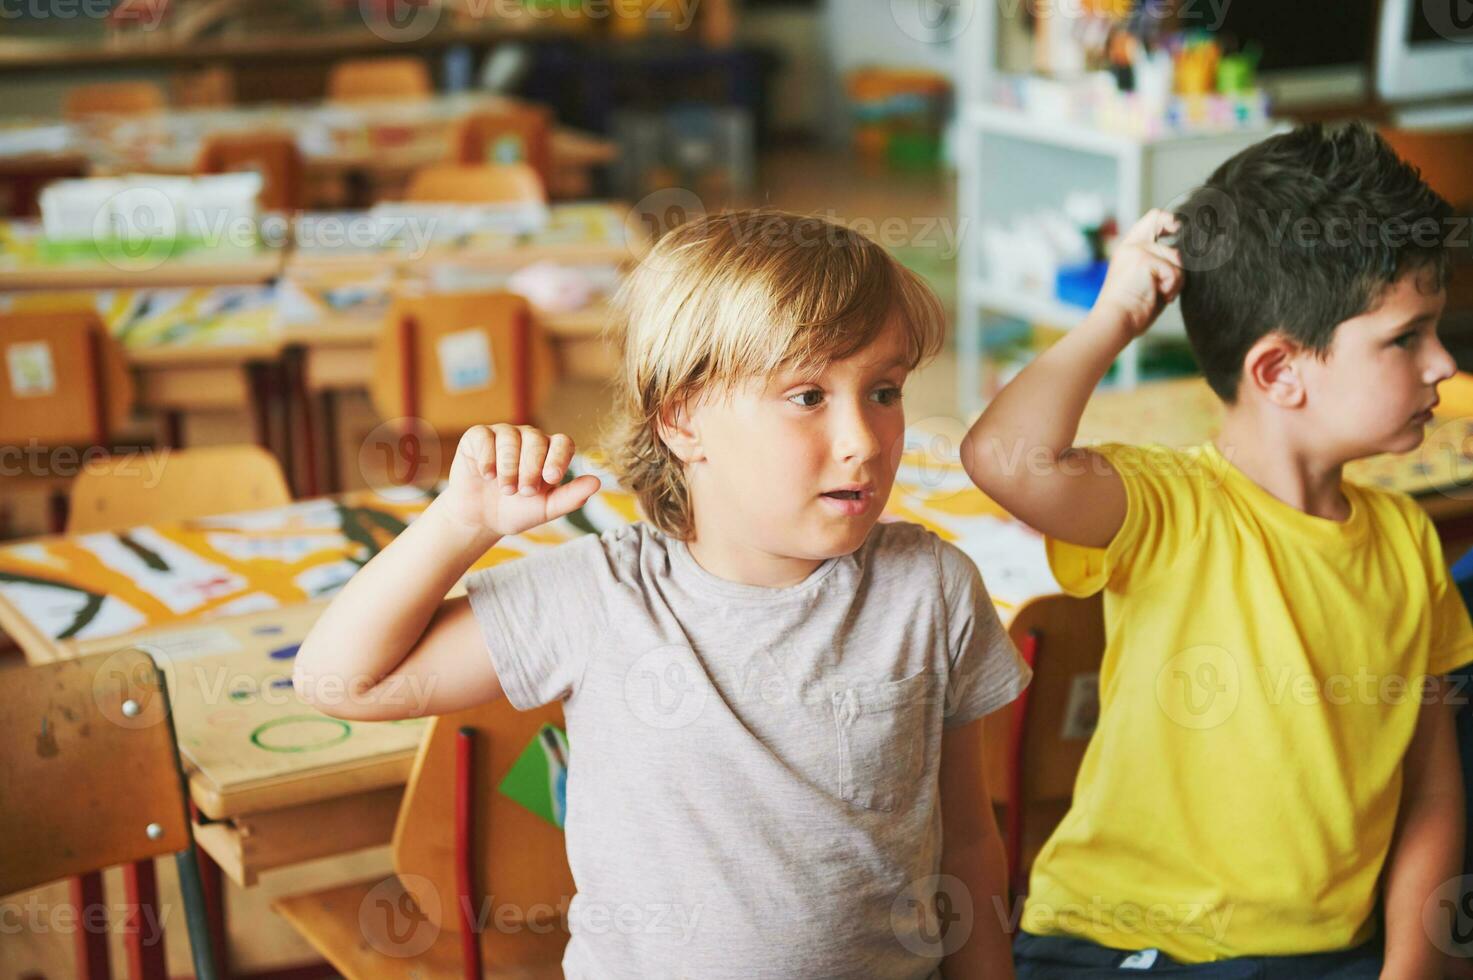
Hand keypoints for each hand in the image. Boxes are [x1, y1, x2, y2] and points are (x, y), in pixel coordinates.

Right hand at [440, 424, 600, 537]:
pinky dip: (487, 459)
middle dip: (531, 468)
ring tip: (505, 489)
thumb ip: (571, 496)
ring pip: (510, 438)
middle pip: (536, 440)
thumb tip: (597, 482)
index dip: (558, 458)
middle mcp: (529, 438)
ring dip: (508, 468)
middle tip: (524, 492)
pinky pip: (485, 438)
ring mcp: (503, 434)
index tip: (551, 478)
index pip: (563, 442)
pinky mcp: (478, 437)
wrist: (481, 519)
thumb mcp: (547, 508)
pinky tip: (486, 475)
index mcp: (550, 452)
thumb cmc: (517, 511)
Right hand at [1091, 209, 1183, 339]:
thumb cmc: (1130, 310)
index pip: (1150, 220)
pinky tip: (1160, 295)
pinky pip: (1175, 271)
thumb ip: (1158, 264)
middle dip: (1175, 233)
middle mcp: (1131, 246)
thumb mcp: (1145, 281)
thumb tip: (1183, 258)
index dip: (1168, 221)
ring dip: (1176, 279)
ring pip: (1176, 257)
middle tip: (1173, 259)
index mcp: (1129, 251)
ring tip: (1162, 293)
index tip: (1177, 231)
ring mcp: (1137, 251)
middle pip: (1161, 218)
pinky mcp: (1144, 259)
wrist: (1115, 321)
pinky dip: (1172, 287)